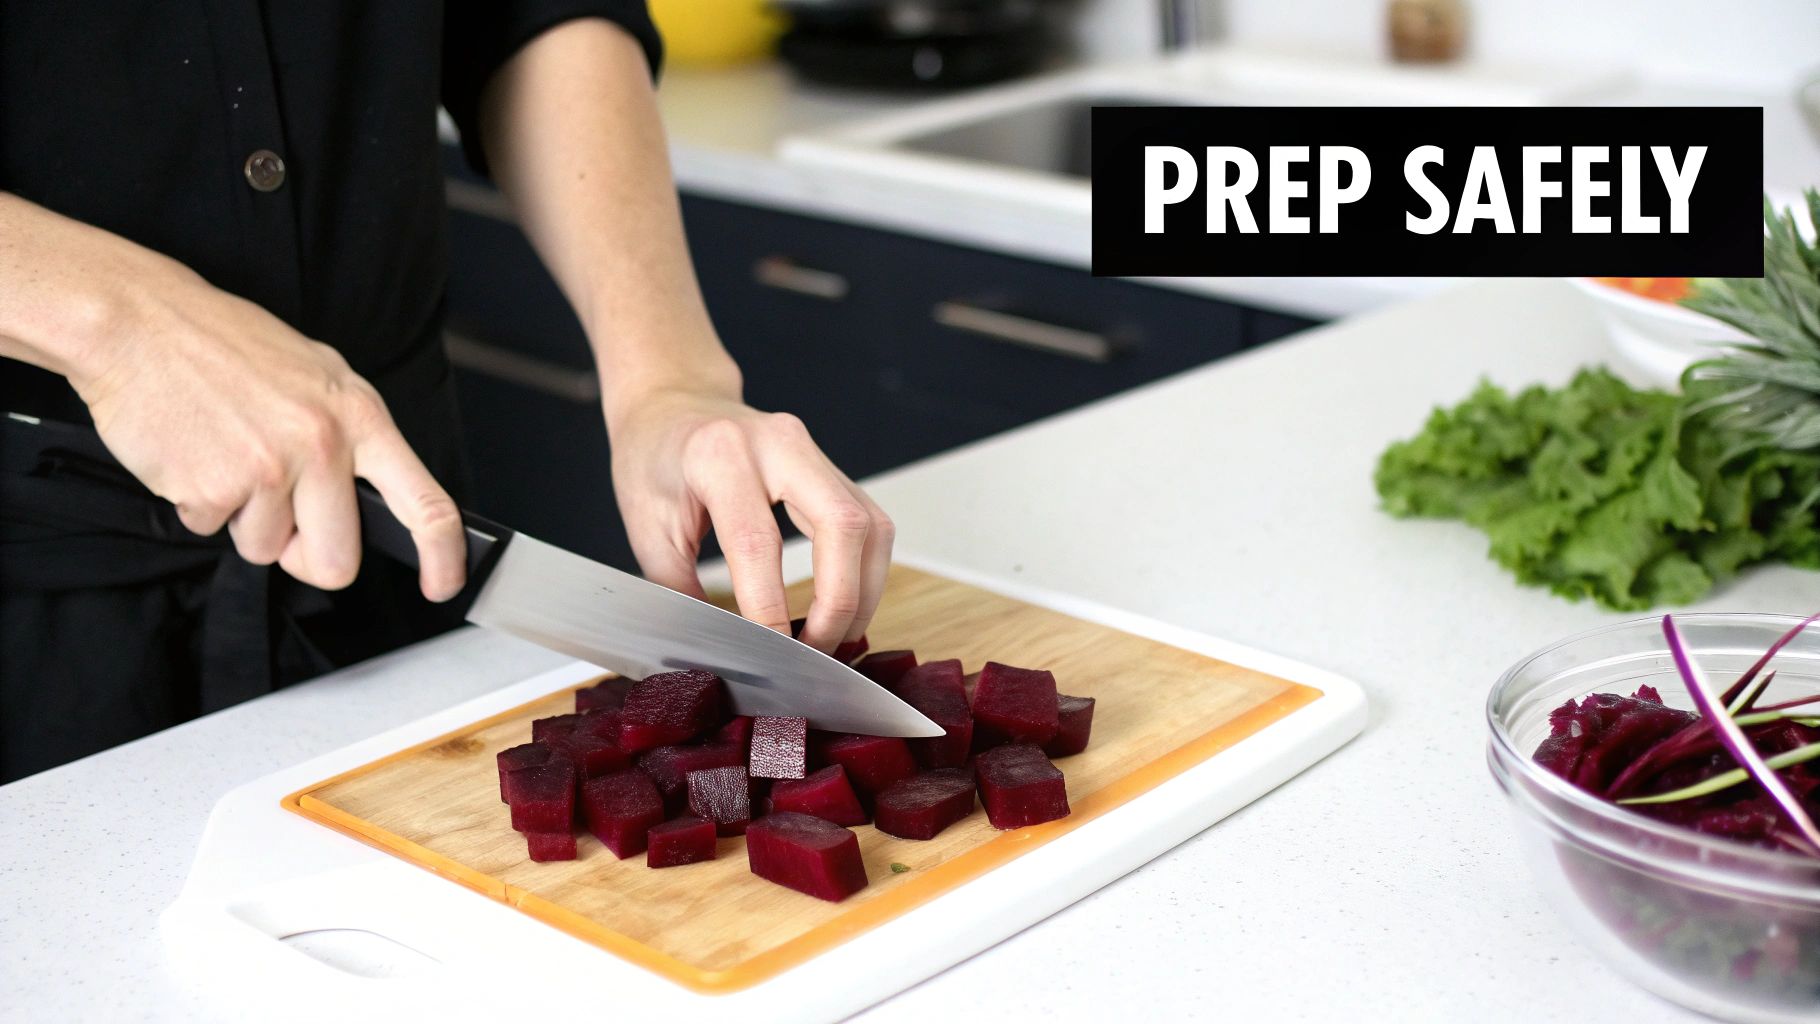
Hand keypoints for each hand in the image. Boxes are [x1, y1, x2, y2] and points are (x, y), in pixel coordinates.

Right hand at [70, 256, 466, 599]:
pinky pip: (211, 530)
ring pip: (265, 549)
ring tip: (226, 455)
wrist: (138, 321)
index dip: (443, 557)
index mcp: (360, 416)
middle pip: (337, 562)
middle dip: (305, 555)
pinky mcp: (211, 489)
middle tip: (280, 517)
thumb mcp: (318, 373)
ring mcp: (268, 470)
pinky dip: (198, 503)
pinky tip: (193, 452)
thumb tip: (372, 495)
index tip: (443, 585)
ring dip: (242, 518)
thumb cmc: (226, 344)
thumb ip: (352, 435)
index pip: (425, 503)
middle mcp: (323, 445)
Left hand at [608, 385, 893, 652]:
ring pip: (872, 527)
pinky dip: (864, 573)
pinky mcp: (832, 468)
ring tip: (835, 638)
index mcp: (719, 455)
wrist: (675, 403)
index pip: (758, 540)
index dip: (770, 606)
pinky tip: (844, 606)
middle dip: (840, 602)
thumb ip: (680, 590)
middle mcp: (778, 444)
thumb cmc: (654, 460)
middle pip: (842, 526)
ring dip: (863, 593)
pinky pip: (870, 524)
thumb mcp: (646, 528)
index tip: (771, 654)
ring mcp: (813, 451)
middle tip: (816, 653)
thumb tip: (717, 651)